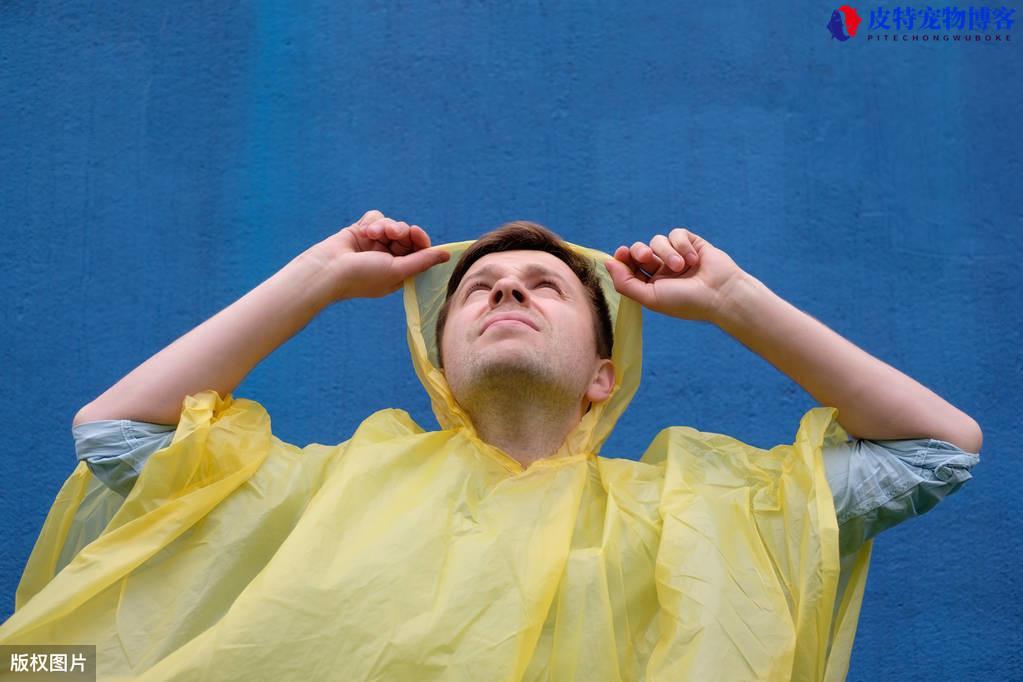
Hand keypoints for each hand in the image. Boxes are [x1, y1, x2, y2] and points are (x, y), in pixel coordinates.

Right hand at [301, 210, 450, 301]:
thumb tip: (447, 256)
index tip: (415, 233)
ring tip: (372, 234)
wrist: (328, 269)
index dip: (420, 240)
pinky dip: (372, 221)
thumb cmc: (363, 276)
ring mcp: (375, 244)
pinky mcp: (362, 231)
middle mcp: (388, 257)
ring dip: (385, 226)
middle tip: (392, 234)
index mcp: (399, 271)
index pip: (419, 250)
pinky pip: (377, 217)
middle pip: (407, 235)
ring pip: (392, 224)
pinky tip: (364, 231)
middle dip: (400, 232)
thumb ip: (423, 261)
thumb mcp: (398, 271)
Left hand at [603, 227, 746, 322]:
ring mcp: (676, 256)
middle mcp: (662, 269)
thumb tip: (607, 262)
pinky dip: (682, 244)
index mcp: (651, 284)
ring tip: (681, 266)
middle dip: (639, 251)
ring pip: (657, 241)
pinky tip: (693, 258)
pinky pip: (676, 234)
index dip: (623, 257)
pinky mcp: (691, 243)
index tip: (621, 253)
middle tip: (647, 257)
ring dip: (667, 252)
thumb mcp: (650, 297)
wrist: (720, 294)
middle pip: (639, 250)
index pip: (629, 266)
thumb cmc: (686, 301)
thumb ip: (625, 282)